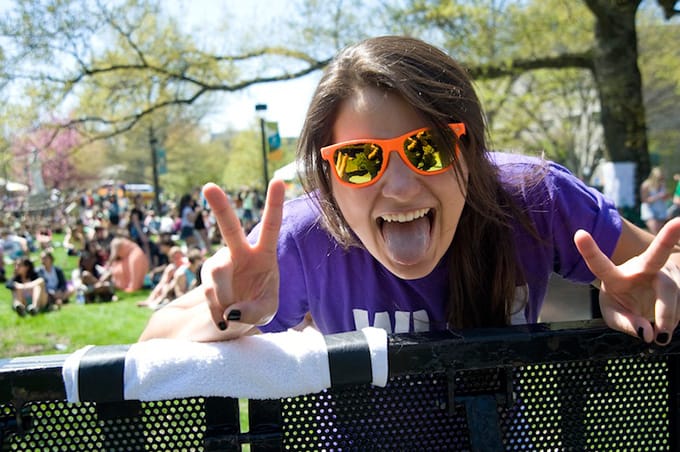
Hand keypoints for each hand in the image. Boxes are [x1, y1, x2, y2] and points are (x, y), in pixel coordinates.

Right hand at [200, 180, 284, 332]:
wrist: (236, 316)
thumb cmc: (257, 306)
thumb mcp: (265, 313)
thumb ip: (253, 312)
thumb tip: (229, 312)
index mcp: (264, 254)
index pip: (271, 226)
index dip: (274, 204)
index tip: (278, 180)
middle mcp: (239, 252)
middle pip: (229, 227)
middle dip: (219, 207)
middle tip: (209, 186)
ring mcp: (220, 262)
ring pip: (216, 277)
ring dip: (224, 300)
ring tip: (233, 315)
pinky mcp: (207, 275)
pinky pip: (209, 294)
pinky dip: (217, 311)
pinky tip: (223, 318)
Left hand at [574, 218, 679, 344]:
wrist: (644, 301)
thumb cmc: (622, 304)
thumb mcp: (615, 316)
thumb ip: (626, 324)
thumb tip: (647, 333)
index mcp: (616, 276)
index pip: (600, 265)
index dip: (589, 251)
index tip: (579, 233)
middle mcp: (642, 268)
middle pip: (655, 256)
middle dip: (667, 238)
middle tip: (679, 222)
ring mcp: (666, 272)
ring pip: (672, 292)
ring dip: (668, 317)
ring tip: (661, 336)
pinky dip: (675, 320)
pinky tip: (667, 324)